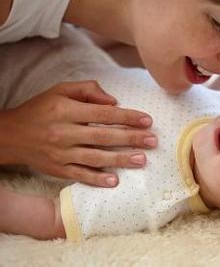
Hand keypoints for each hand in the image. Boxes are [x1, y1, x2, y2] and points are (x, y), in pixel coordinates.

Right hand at [0, 81, 155, 186]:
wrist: (10, 135)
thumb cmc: (40, 109)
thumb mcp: (60, 90)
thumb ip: (88, 90)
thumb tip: (114, 102)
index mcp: (66, 110)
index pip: (103, 114)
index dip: (127, 117)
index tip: (147, 120)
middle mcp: (64, 132)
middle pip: (103, 136)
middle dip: (131, 139)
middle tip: (153, 141)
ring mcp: (60, 153)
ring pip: (95, 157)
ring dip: (120, 159)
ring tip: (142, 160)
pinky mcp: (57, 169)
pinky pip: (79, 175)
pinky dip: (97, 179)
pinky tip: (115, 181)